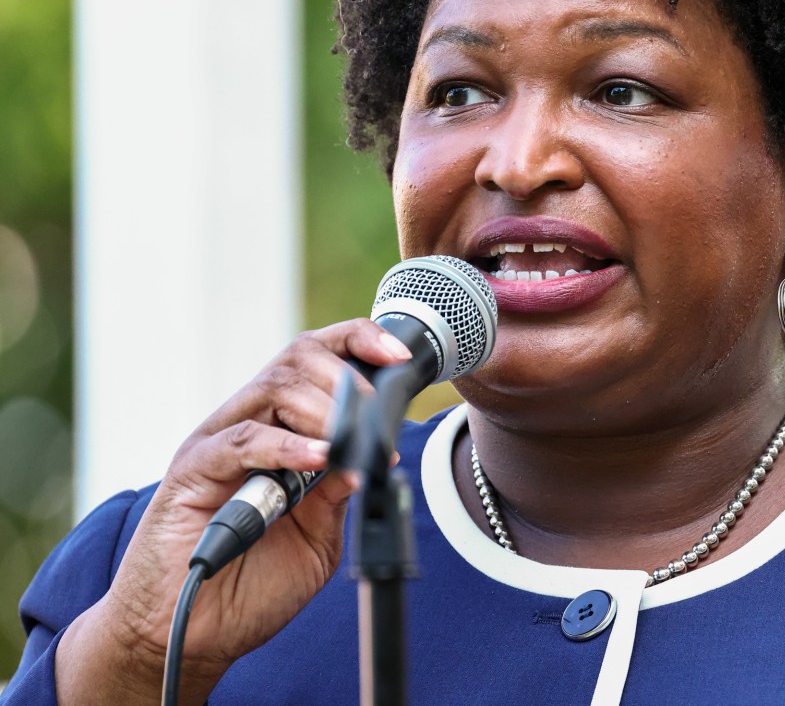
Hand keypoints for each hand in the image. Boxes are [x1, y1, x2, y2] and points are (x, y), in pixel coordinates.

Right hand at [54, 319, 411, 705]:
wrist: (197, 633)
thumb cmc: (253, 584)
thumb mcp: (317, 537)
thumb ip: (338, 494)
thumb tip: (371, 455)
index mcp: (282, 430)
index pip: (318, 360)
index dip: (358, 344)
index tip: (398, 359)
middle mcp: (250, 424)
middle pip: (298, 361)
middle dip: (347, 378)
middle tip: (373, 414)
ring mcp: (218, 443)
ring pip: (274, 387)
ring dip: (323, 408)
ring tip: (346, 440)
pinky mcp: (192, 472)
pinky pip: (241, 442)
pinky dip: (286, 446)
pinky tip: (317, 458)